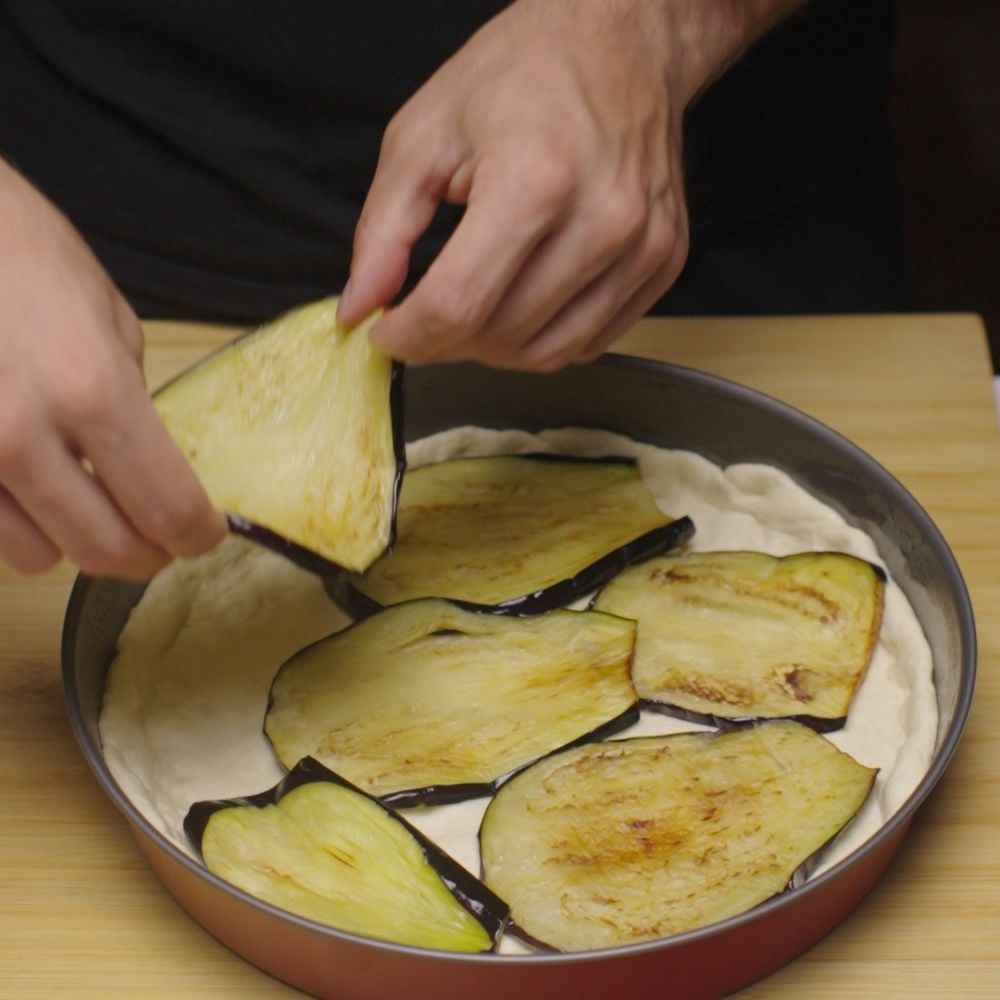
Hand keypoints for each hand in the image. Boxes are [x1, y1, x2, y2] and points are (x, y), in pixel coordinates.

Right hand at [0, 160, 226, 578]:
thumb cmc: (23, 254)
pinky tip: (27, 487)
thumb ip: (132, 403)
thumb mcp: (109, 319)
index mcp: (92, 389)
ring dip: (71, 541)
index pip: (166, 506)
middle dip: (144, 556)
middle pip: (104, 550)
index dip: (195, 536)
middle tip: (158, 543)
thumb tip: (148, 466)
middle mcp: (21, 435)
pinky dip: (16, 524)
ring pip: (35, 557)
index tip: (203, 536)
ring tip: (82, 503)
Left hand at [338, 0, 798, 370]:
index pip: (458, 305)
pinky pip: (593, 342)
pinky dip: (546, 340)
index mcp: (533, 178)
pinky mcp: (666, 260)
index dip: (409, 336)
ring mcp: (643, 245)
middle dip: (446, 341)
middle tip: (427, 313)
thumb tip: (360, 308)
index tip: (388, 332)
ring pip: (548, 353)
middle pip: (501, 336)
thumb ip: (383, 231)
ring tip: (475, 307)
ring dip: (495, 349)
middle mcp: (601, 219)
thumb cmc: (522, 74)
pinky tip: (524, 302)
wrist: (624, 39)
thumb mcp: (423, 134)